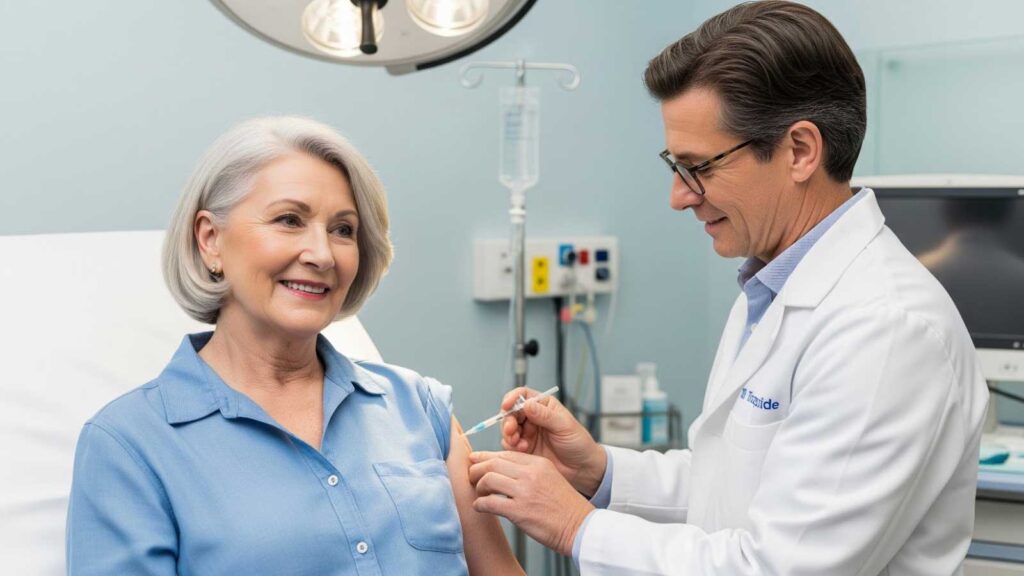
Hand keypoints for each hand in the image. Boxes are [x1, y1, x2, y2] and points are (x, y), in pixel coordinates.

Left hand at [469, 451, 593, 556]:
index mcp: (538, 463)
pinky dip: (480, 504)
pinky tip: (480, 507)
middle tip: (471, 476)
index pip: (505, 454)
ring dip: (477, 486)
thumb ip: (529, 471)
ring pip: (488, 479)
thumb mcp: (550, 478)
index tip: (475, 460)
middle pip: (493, 463)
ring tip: (478, 493)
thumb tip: (503, 470)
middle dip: (477, 469)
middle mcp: (530, 474)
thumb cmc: (565, 506)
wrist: (580, 526)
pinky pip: (490, 502)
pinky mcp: (519, 511)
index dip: (486, 456)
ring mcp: (524, 492)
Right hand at [500, 387, 605, 495]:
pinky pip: (510, 445)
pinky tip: (523, 450)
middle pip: (511, 412)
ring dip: (508, 435)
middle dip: (508, 420)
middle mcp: (533, 417)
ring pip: (508, 429)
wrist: (582, 468)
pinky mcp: (524, 448)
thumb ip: (545, 415)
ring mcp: (527, 433)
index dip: (512, 398)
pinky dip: (512, 447)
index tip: (506, 406)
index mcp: (543, 405)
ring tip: (518, 443)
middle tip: (510, 430)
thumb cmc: (578, 443)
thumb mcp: (564, 426)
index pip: (522, 395)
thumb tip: (526, 404)